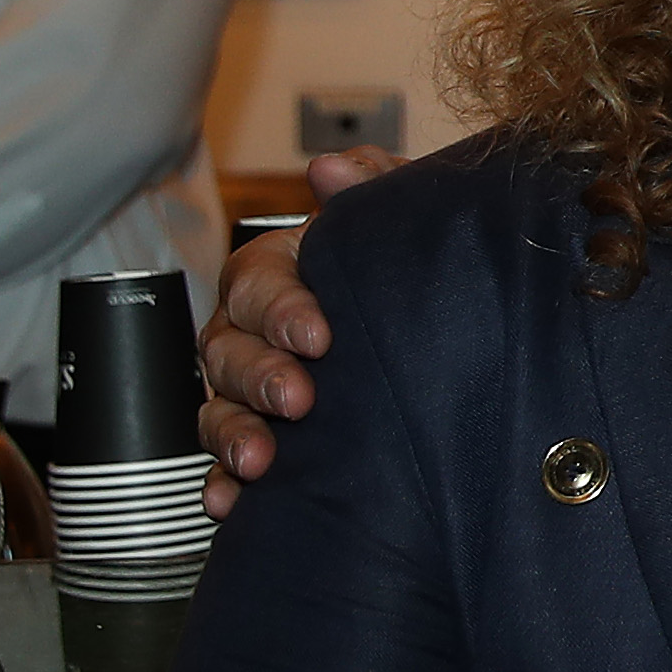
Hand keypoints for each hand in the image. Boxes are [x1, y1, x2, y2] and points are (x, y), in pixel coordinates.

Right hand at [197, 147, 390, 518]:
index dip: (282, 308)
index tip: (320, 335)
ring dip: (233, 434)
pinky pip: (223, 468)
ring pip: (218, 408)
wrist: (453, 344)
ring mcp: (250, 392)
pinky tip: (229, 503)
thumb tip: (332, 168)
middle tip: (299, 399)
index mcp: (281, 274)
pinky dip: (221, 484)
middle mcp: (254, 332)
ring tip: (262, 460)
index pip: (257, 282)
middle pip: (227, 348)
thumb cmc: (414, 276)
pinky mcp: (260, 445)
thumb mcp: (404, 228)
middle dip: (260, 376)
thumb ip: (374, 189)